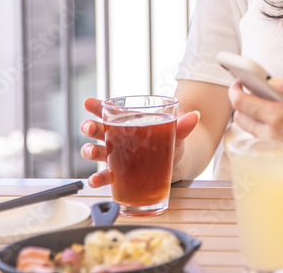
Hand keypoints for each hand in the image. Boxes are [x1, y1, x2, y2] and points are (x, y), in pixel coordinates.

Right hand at [79, 97, 200, 186]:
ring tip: (89, 152)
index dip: (97, 106)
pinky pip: (105, 177)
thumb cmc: (171, 143)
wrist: (175, 164)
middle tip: (88, 127)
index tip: (88, 102)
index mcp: (129, 124)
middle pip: (98, 131)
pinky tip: (94, 181)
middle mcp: (118, 139)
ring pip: (97, 152)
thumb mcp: (177, 133)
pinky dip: (97, 179)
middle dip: (90, 128)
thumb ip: (183, 126)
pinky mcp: (119, 175)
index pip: (109, 112)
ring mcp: (116, 157)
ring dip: (90, 151)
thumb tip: (195, 115)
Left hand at [228, 77, 282, 181]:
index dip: (237, 89)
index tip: (240, 81)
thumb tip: (276, 80)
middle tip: (253, 91)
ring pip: (250, 131)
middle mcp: (272, 137)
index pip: (242, 103)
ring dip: (252, 116)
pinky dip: (262, 129)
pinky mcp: (281, 158)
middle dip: (242, 102)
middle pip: (240, 118)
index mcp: (280, 118)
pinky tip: (279, 123)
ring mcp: (275, 150)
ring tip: (267, 105)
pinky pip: (261, 142)